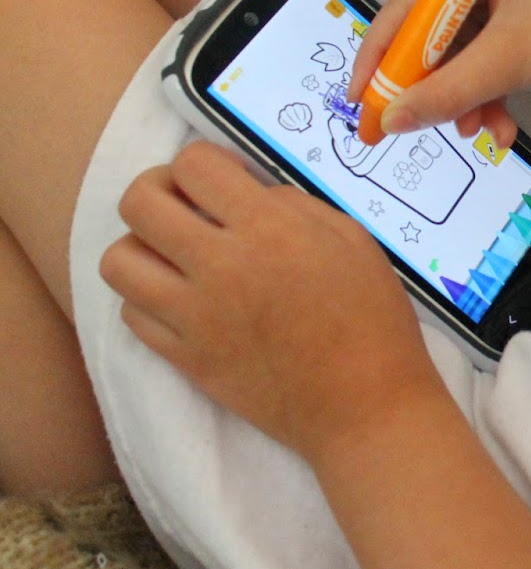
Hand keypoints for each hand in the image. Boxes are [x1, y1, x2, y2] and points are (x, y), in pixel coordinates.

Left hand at [101, 142, 444, 461]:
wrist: (365, 406)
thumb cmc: (373, 319)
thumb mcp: (353, 240)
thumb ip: (295, 206)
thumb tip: (249, 195)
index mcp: (268, 228)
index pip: (193, 165)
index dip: (205, 162)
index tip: (227, 179)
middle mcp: (219, 266)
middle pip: (139, 203)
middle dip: (158, 189)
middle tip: (189, 205)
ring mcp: (193, 316)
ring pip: (118, 260)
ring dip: (143, 246)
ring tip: (178, 255)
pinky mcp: (183, 358)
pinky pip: (132, 314)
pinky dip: (149, 298)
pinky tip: (183, 299)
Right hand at [348, 0, 530, 144]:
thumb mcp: (508, 62)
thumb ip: (446, 91)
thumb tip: (390, 120)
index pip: (409, 2)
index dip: (381, 51)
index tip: (361, 97)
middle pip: (431, 34)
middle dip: (427, 86)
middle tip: (401, 127)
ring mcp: (507, 4)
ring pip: (459, 59)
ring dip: (462, 100)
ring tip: (476, 132)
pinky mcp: (524, 32)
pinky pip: (486, 67)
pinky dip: (488, 99)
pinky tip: (500, 129)